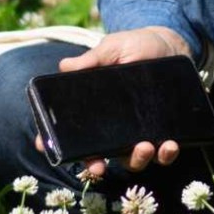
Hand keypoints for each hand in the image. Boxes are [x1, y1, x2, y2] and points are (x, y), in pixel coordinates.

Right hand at [34, 27, 192, 179]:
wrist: (170, 45)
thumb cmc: (135, 46)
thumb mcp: (113, 49)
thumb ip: (93, 59)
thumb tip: (65, 66)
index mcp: (95, 110)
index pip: (69, 132)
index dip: (54, 143)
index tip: (44, 147)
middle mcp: (113, 128)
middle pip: (97, 156)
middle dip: (94, 167)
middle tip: (98, 168)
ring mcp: (138, 134)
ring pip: (132, 160)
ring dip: (137, 159)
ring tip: (145, 145)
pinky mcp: (163, 133)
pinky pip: (163, 154)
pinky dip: (166, 154)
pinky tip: (170, 144)